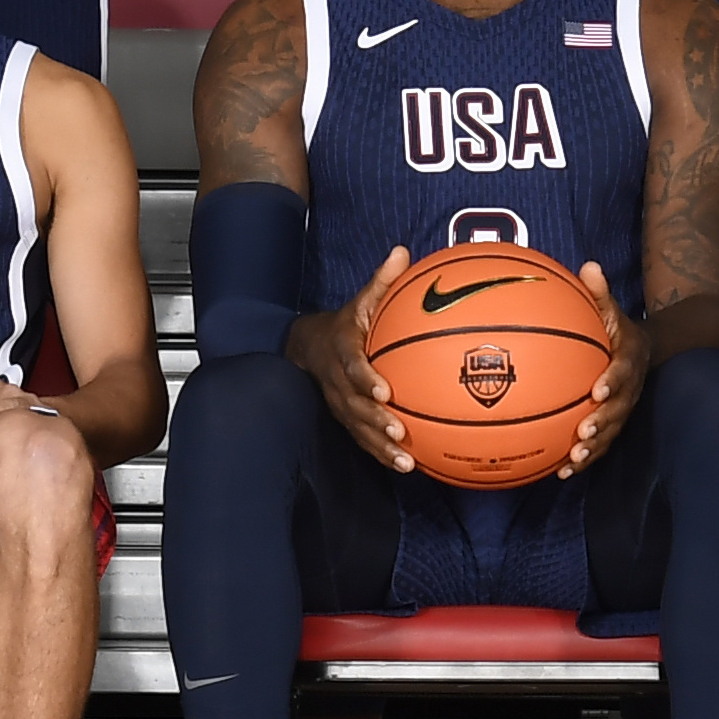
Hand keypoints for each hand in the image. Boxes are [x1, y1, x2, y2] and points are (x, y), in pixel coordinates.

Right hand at [299, 246, 413, 470]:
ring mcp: (340, 404)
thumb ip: (382, 281)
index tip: (385, 390)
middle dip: (375, 420)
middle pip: (354, 405)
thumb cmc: (347, 323)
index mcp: (341, 350)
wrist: (308, 348)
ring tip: (406, 462)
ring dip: (381, 446)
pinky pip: (364, 439)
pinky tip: (410, 467)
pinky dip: (383, 454)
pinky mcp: (347, 419)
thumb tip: (402, 252)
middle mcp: (337, 382)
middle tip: (399, 431)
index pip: (351, 366)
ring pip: (358, 429)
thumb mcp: (360, 299)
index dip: (365, 379)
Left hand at [561, 264, 652, 474]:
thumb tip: (589, 266)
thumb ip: (599, 294)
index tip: (597, 391)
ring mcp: (621, 411)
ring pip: (610, 434)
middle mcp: (629, 390)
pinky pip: (599, 446)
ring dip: (593, 450)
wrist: (641, 353)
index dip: (612, 382)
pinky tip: (560, 473)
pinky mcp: (611, 425)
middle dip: (601, 425)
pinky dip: (583, 461)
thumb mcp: (610, 309)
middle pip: (618, 411)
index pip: (623, 372)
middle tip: (582, 434)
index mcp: (628, 361)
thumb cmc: (615, 331)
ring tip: (573, 460)